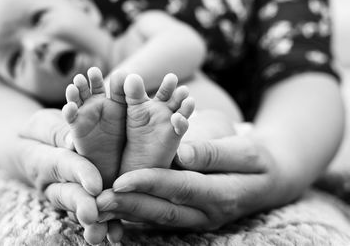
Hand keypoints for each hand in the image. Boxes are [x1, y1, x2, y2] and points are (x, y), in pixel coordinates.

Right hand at [19, 108, 122, 243]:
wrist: (33, 150)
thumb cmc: (42, 131)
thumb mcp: (44, 123)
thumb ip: (57, 129)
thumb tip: (71, 140)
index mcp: (40, 159)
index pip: (61, 164)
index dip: (78, 173)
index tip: (95, 185)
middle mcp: (51, 183)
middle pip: (66, 195)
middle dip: (81, 205)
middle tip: (92, 216)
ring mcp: (63, 196)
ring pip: (77, 210)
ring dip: (92, 223)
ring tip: (103, 234)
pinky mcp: (78, 202)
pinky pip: (89, 213)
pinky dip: (103, 224)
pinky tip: (115, 234)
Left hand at [96, 135, 283, 229]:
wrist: (271, 180)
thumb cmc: (259, 160)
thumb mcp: (245, 151)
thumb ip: (214, 153)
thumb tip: (182, 154)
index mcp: (223, 194)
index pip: (180, 188)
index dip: (149, 184)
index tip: (120, 180)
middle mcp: (208, 213)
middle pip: (164, 211)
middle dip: (129, 207)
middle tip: (97, 203)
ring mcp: (199, 219)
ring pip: (160, 219)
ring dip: (129, 215)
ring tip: (99, 209)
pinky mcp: (192, 216)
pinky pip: (163, 219)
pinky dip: (139, 216)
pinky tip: (117, 211)